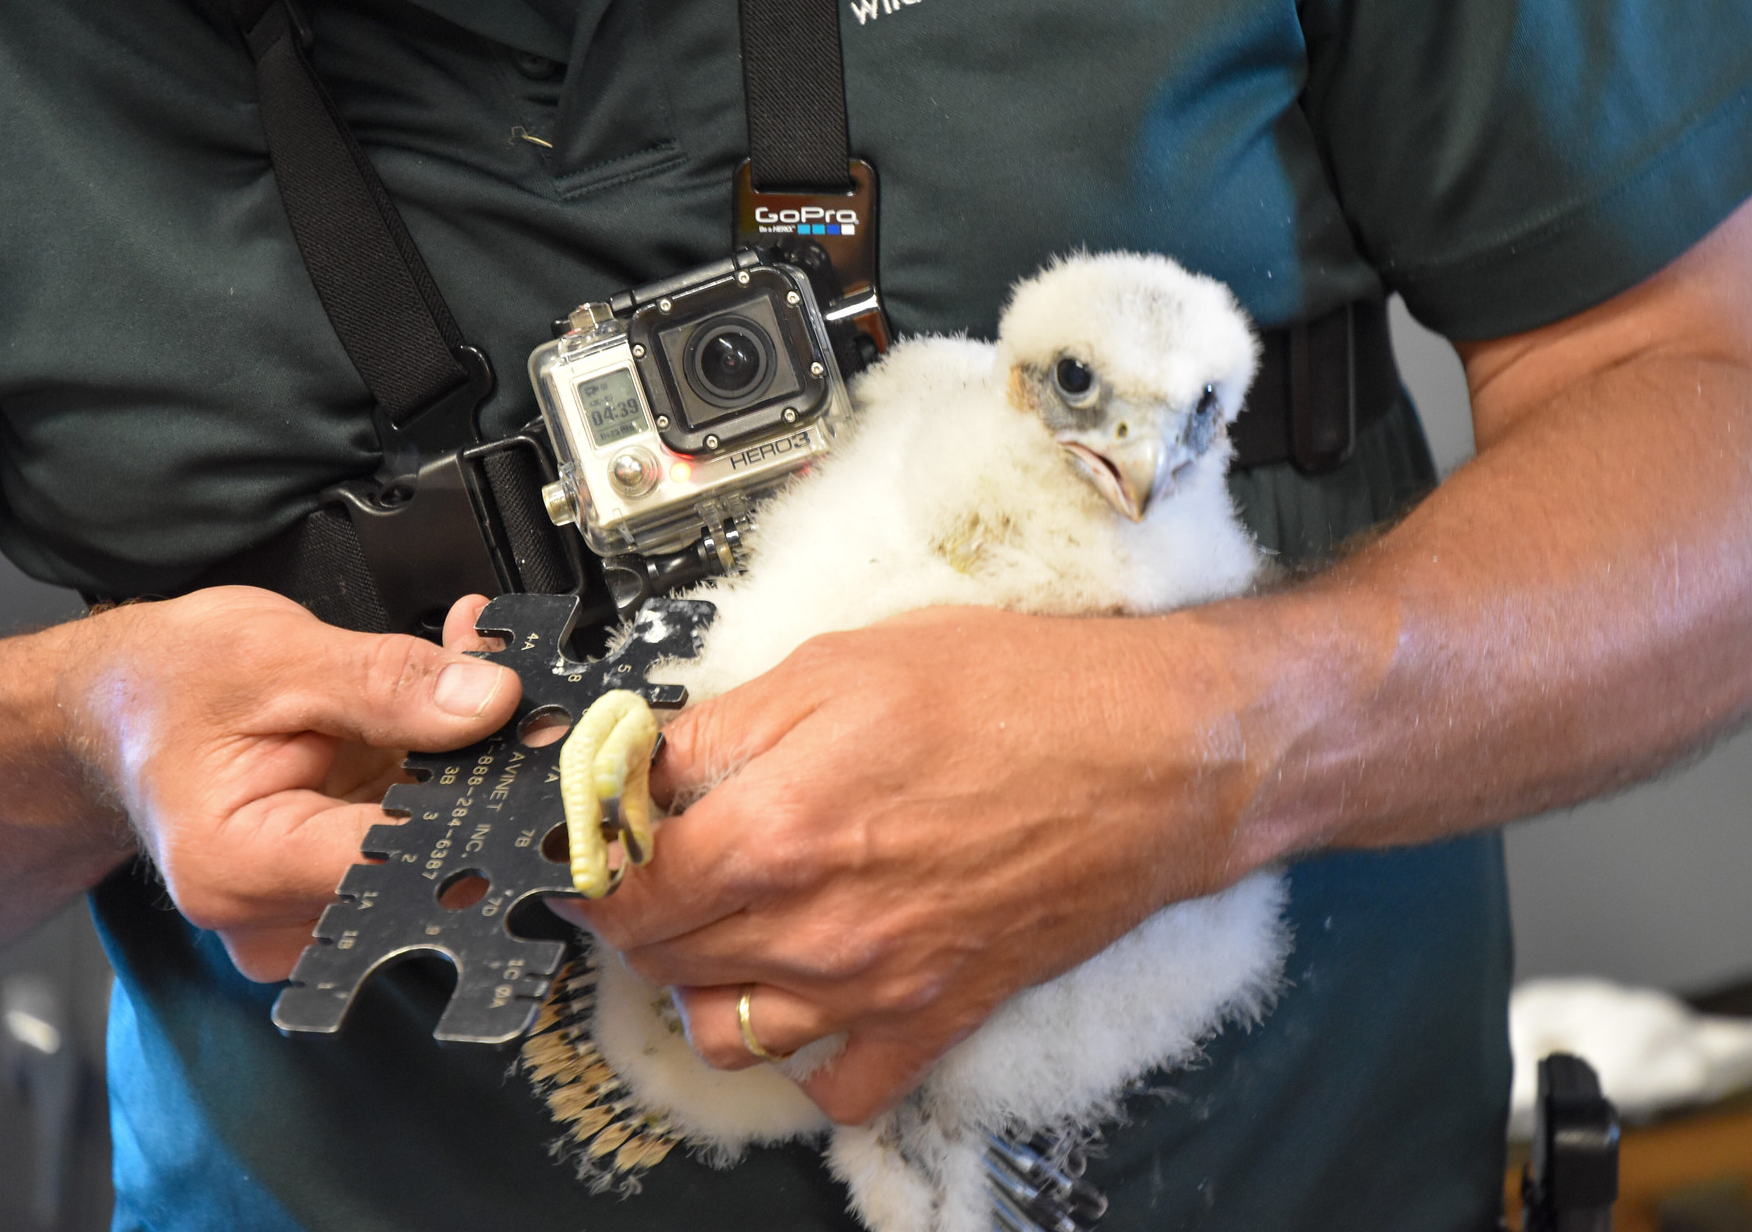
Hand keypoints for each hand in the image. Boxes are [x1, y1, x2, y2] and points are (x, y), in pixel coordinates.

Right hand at [61, 588, 519, 979]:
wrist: (119, 705)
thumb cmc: (165, 685)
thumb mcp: (273, 654)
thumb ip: (388, 681)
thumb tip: (491, 700)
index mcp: (242, 868)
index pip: (401, 862)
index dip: (485, 808)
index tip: (541, 749)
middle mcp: (279, 911)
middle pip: (429, 859)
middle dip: (487, 771)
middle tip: (520, 687)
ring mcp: (314, 903)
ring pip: (438, 841)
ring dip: (473, 760)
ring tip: (477, 674)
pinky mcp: (344, 879)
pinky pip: (423, 827)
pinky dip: (448, 765)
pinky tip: (458, 700)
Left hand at [568, 605, 1256, 1124]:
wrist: (1155, 754)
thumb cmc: (1019, 695)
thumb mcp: (846, 662)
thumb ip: (725, 723)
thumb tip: (640, 760)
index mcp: (777, 826)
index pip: (622, 881)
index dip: (596, 857)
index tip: (604, 837)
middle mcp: (816, 924)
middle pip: (662, 958)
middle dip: (646, 911)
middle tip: (673, 862)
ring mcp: (875, 985)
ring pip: (729, 1034)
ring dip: (708, 987)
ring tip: (734, 929)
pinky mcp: (937, 1018)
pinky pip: (837, 1088)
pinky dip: (812, 1059)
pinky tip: (819, 996)